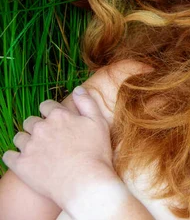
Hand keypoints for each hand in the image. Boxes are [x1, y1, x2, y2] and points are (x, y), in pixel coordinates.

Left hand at [2, 86, 114, 209]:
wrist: (85, 182)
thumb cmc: (96, 153)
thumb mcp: (99, 123)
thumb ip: (87, 103)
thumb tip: (78, 88)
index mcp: (59, 116)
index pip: (46, 105)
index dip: (51, 112)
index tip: (56, 120)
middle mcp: (41, 127)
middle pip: (30, 121)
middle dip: (37, 126)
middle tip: (48, 138)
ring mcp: (29, 146)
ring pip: (19, 137)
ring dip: (26, 141)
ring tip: (37, 150)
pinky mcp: (21, 164)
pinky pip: (8, 156)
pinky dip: (14, 156)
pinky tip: (23, 161)